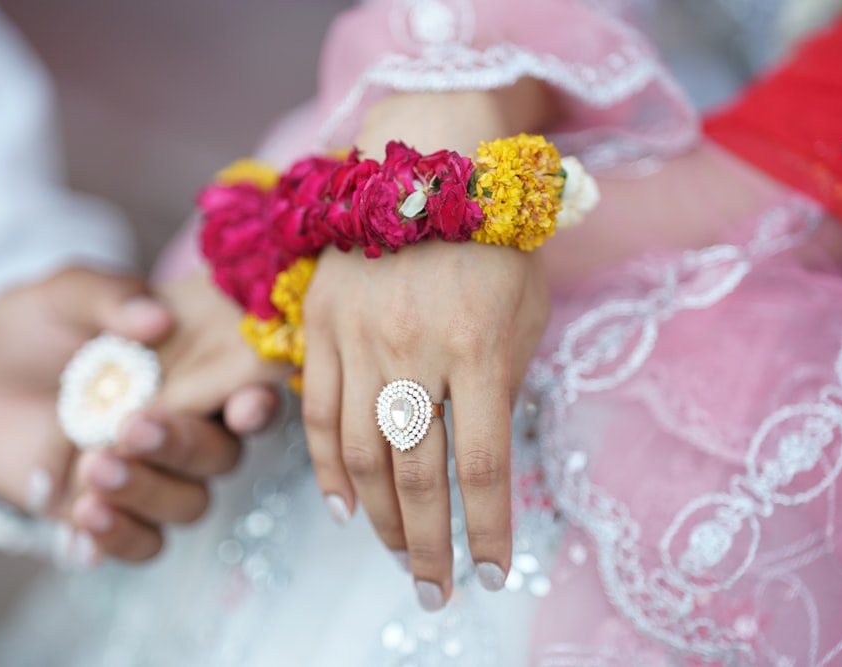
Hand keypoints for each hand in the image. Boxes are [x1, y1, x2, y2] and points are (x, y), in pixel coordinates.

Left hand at [69, 270, 289, 562]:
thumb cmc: (37, 331)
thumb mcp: (61, 296)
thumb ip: (106, 296)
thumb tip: (154, 316)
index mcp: (196, 371)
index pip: (249, 393)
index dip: (258, 405)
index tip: (242, 408)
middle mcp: (190, 428)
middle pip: (221, 456)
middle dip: (182, 447)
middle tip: (130, 429)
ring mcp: (156, 477)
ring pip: (189, 505)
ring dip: (147, 492)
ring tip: (91, 468)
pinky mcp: (118, 515)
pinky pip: (144, 544)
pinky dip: (119, 538)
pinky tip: (81, 518)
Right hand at [301, 241, 549, 609]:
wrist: (429, 164)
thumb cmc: (494, 242)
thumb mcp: (525, 311)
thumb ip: (505, 384)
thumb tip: (477, 458)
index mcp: (480, 348)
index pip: (482, 467)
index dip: (486, 532)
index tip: (491, 575)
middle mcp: (416, 350)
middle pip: (416, 475)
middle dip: (427, 545)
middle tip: (433, 589)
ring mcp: (360, 338)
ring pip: (360, 454)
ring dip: (378, 518)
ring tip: (395, 553)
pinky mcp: (321, 326)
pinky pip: (315, 413)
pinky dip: (326, 469)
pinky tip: (343, 508)